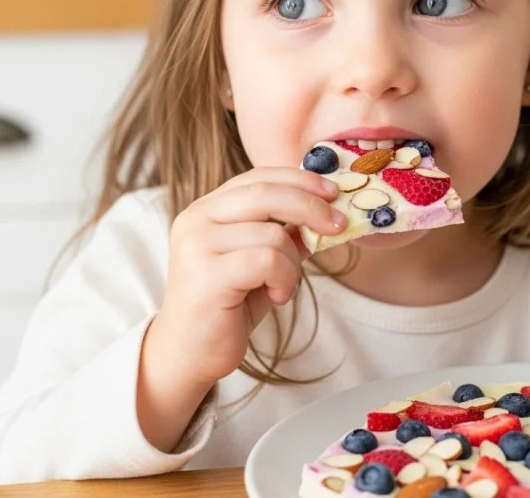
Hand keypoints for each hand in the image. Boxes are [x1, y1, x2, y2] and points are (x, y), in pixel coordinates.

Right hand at [153, 168, 344, 385]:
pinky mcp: (206, 275)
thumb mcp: (262, 261)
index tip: (333, 193)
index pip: (258, 177)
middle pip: (266, 193)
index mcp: (207, 209)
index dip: (300, 180)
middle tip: (339, 226)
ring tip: (283, 284)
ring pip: (272, 233)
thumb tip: (327, 212)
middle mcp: (196, 219)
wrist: (190, 353)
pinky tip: (276, 295)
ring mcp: (197, 245)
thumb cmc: (228, 306)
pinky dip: (284, 278)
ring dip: (293, 261)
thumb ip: (284, 234)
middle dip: (311, 207)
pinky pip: (267, 261)